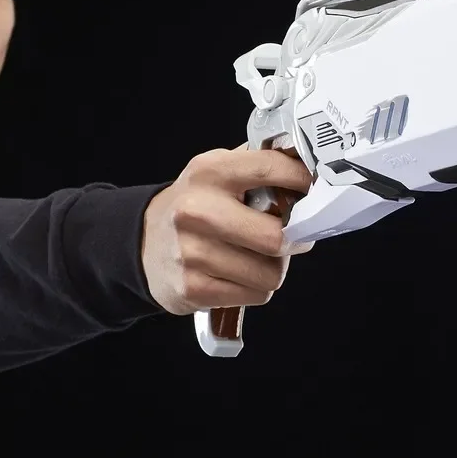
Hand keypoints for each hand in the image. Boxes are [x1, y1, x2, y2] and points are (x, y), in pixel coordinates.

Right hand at [141, 146, 315, 315]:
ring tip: (254, 256)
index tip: (312, 189)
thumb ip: (260, 163)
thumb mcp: (218, 171)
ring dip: (272, 268)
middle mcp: (197, 210)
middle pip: (276, 237)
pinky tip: (237, 274)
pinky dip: (254, 288)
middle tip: (287, 236)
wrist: (143, 242)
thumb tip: (310, 162)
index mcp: (209, 172)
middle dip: (291, 240)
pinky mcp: (193, 288)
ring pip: (270, 273)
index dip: (303, 182)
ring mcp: (192, 253)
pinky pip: (256, 295)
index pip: (273, 169)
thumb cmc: (194, 206)